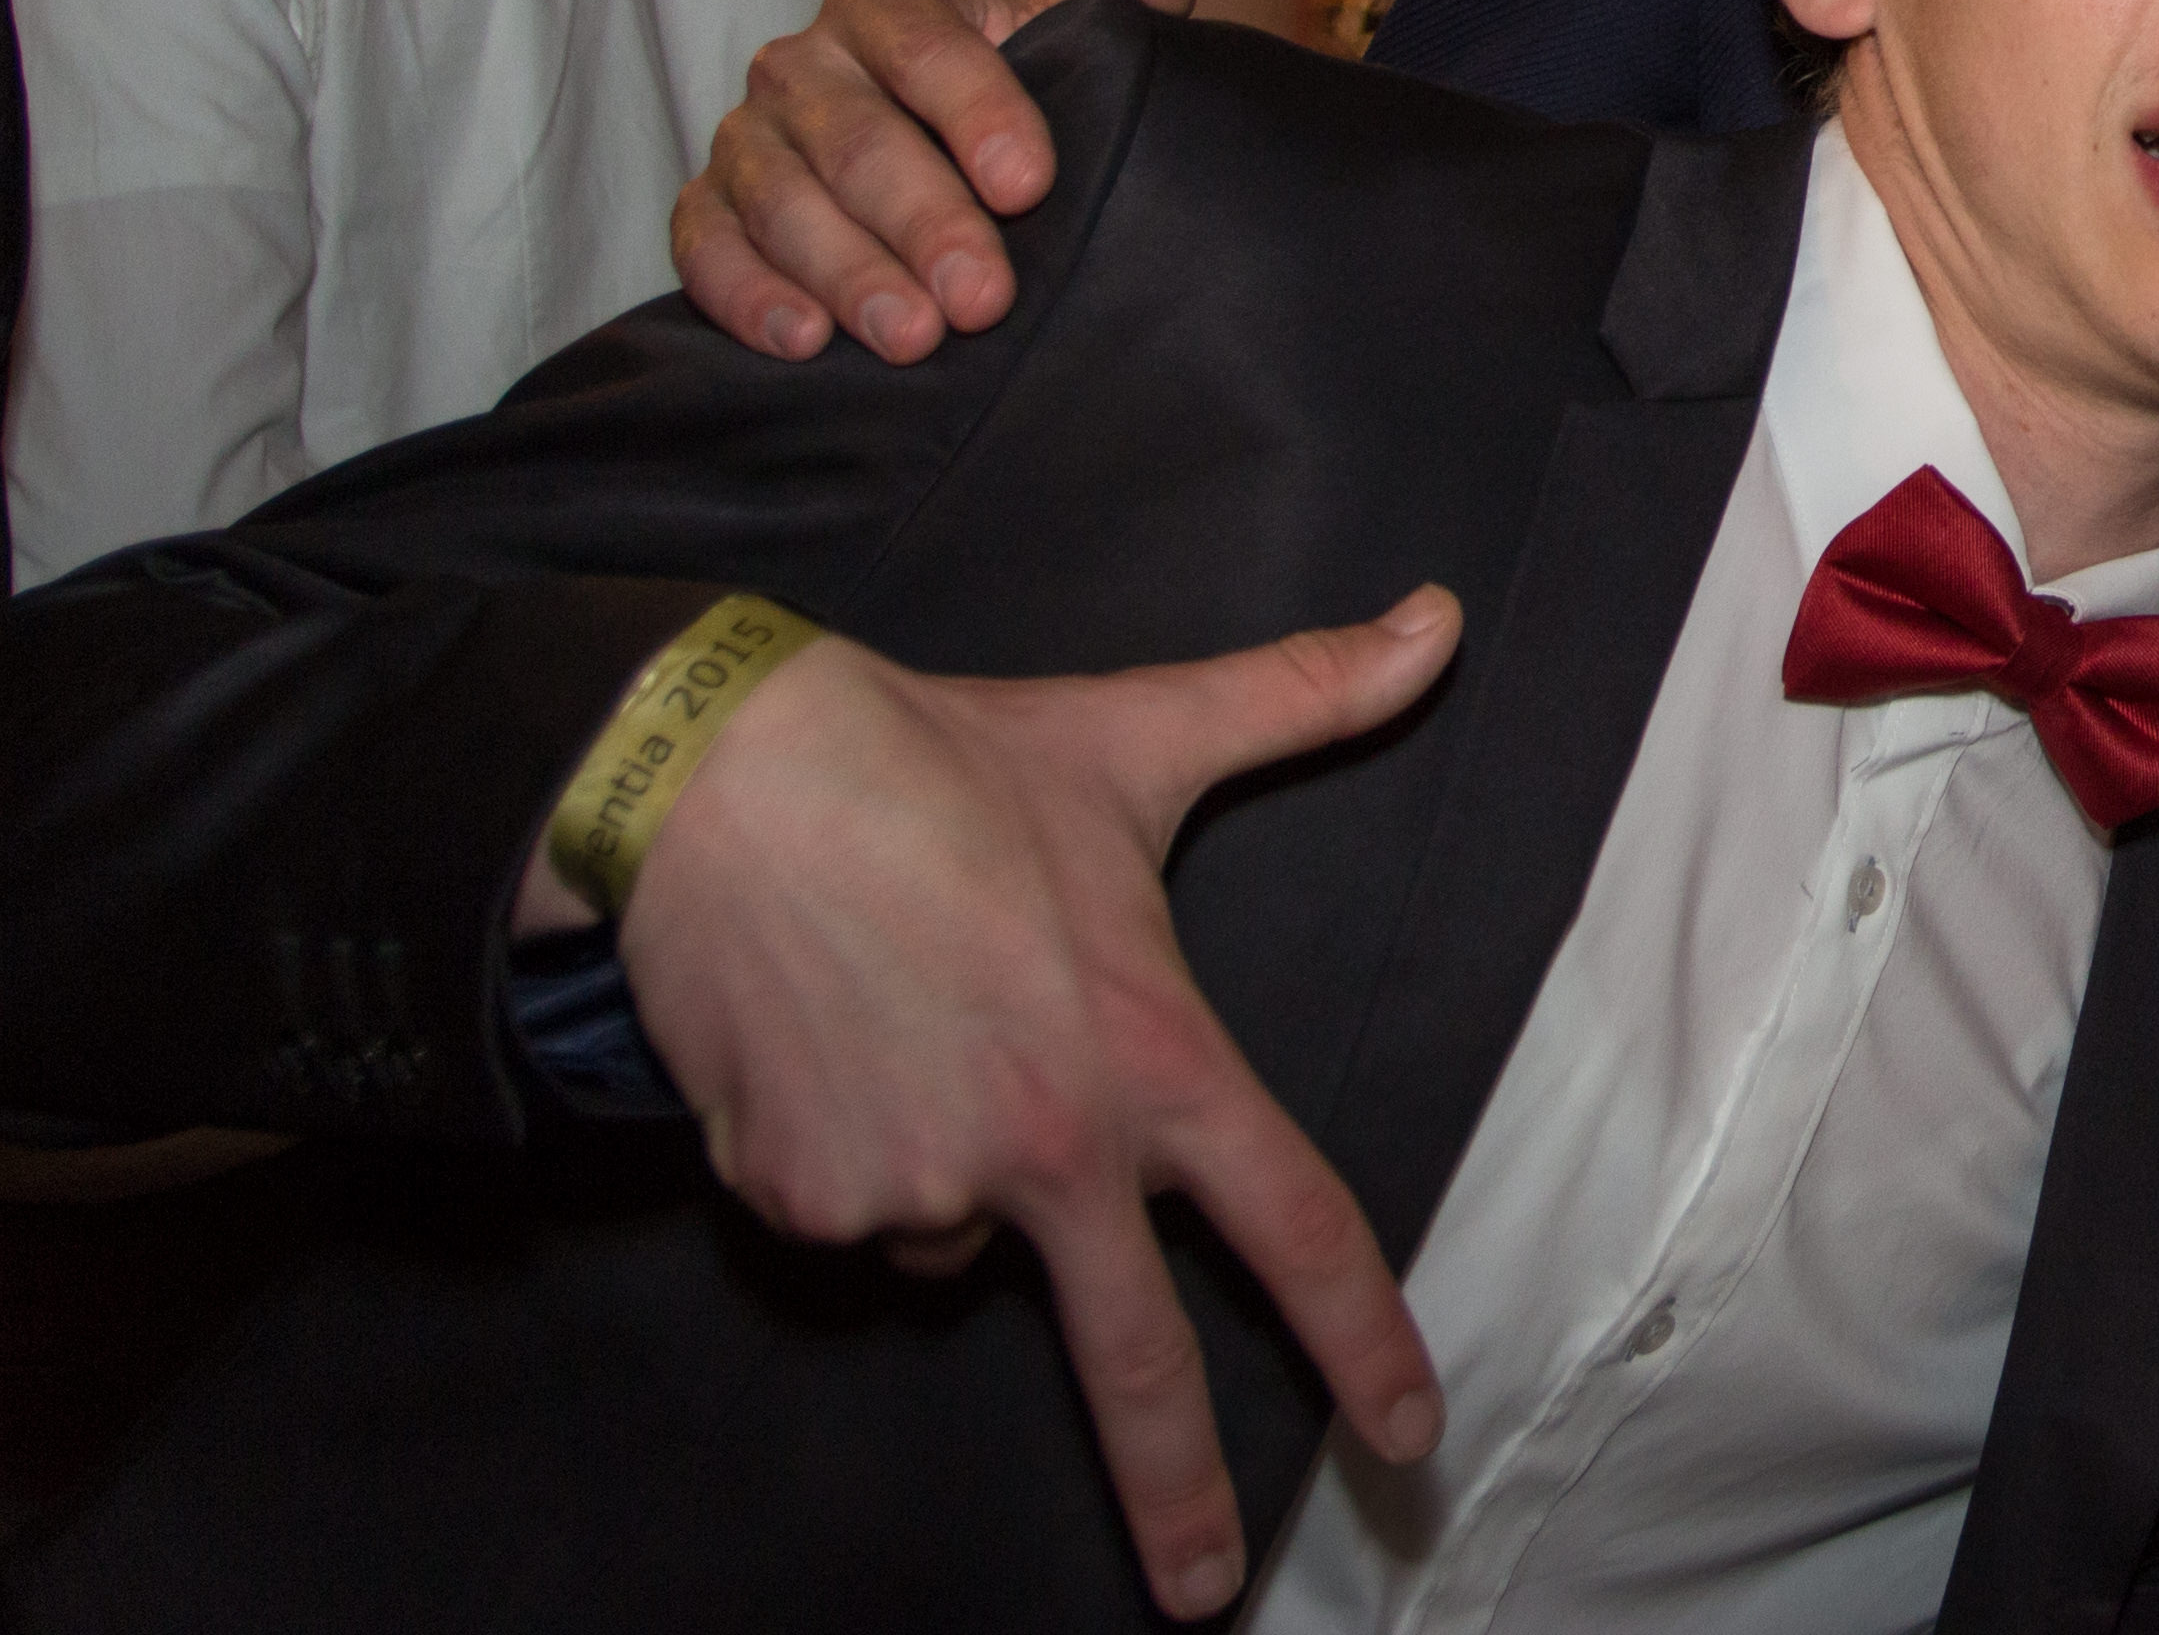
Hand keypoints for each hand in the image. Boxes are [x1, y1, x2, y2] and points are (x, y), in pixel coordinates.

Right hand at [530, 590, 1462, 1620]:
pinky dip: (851, 1158)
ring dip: (953, 1169)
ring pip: (962, 1234)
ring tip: (915, 1016)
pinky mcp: (805, 1198)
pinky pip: (856, 1215)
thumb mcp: (1137, 735)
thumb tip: (1437, 621)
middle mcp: (1047, 1146)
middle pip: (1130, 1357)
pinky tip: (831, 1047)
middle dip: (1174, 1496)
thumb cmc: (941, 760)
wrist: (721, 778)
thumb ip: (1303, 697)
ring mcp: (920, 1186)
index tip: (1407, 1432)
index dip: (1360, 1336)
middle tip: (1205, 1597)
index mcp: (1149, 1055)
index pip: (1293, 1220)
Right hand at [670, 0, 1198, 360]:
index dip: (978, 113)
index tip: (1030, 185)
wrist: (919, 153)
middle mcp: (801, 64)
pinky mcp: (704, 209)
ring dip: (847, 274)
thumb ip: (1112, 1)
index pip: (925, 47)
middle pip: (856, 140)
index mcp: (882, 7)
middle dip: (923, 223)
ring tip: (911, 339)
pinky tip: (804, 343)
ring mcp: (745, 138)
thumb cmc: (995, 102)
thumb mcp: (1055, 44)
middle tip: (983, 300)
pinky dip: (749, 295)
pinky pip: (707, 248)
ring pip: (782, 200)